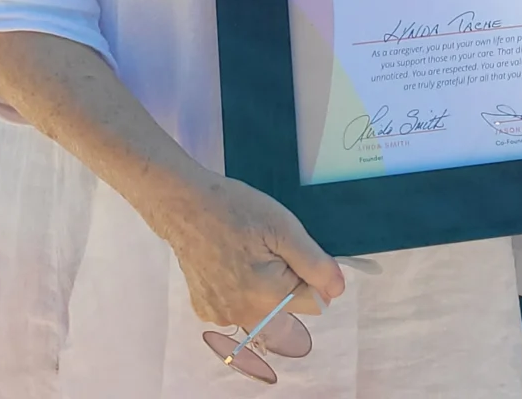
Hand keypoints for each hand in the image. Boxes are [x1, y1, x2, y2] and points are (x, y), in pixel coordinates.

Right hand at [135, 168, 345, 329]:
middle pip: (288, 307)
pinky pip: (239, 306)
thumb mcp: (284, 228)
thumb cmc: (236, 209)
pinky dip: (241, 291)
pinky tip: (229, 265)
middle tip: (266, 249)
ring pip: (264, 309)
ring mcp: (222, 316)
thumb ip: (314, 263)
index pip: (314, 300)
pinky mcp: (205, 310)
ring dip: (265, 289)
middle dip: (287, 281)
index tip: (292, 250)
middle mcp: (244, 316)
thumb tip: (337, 291)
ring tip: (246, 255)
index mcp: (268, 297)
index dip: (311, 273)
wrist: (183, 206)